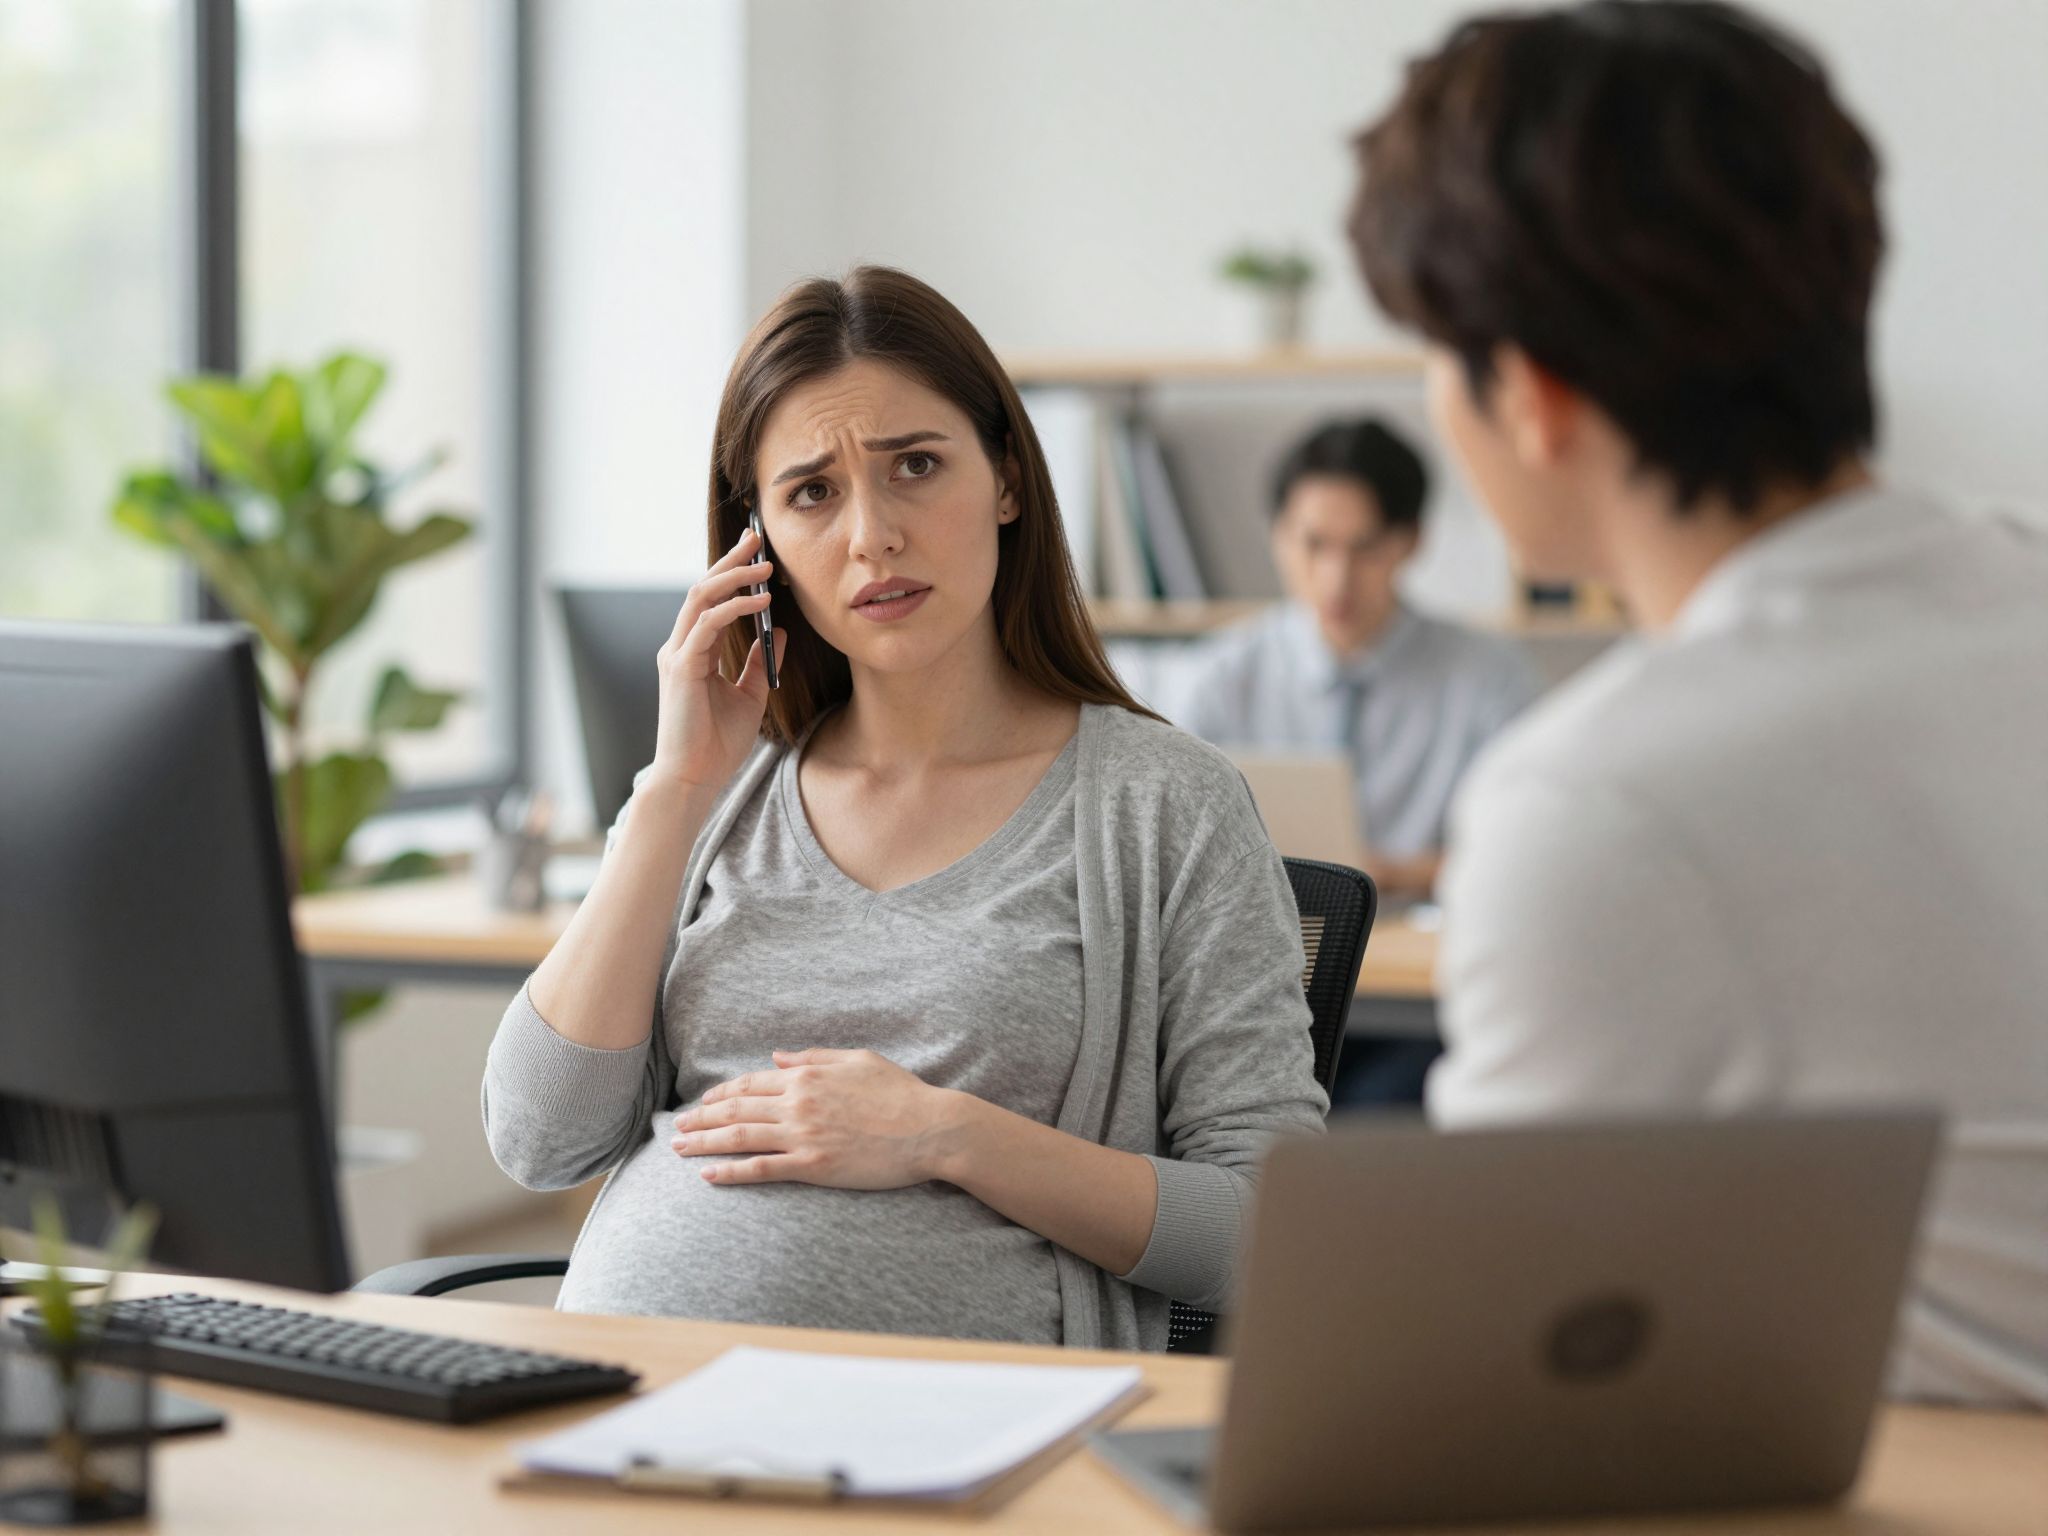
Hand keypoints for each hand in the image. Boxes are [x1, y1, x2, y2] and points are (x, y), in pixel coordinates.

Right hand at [651, 525, 787, 793]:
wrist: (695, 779)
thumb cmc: (717, 744)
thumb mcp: (751, 695)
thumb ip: (761, 662)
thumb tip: (780, 630)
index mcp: (694, 651)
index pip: (712, 599)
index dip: (732, 571)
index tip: (756, 550)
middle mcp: (681, 647)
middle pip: (703, 588)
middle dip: (731, 561)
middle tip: (757, 538)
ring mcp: (677, 655)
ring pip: (701, 598)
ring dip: (734, 577)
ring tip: (765, 567)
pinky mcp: (682, 668)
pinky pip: (708, 625)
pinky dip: (734, 608)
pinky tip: (760, 602)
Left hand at [671, 1048, 956, 1189]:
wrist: (929, 1128)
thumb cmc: (900, 1093)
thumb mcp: (858, 1060)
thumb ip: (815, 1057)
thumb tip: (778, 1057)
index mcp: (808, 1076)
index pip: (752, 1082)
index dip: (723, 1093)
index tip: (704, 1102)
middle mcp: (799, 1103)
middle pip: (737, 1109)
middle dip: (702, 1118)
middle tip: (677, 1128)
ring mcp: (804, 1135)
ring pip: (741, 1137)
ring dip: (705, 1142)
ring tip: (679, 1148)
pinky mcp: (813, 1165)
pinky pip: (762, 1169)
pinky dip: (732, 1172)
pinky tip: (709, 1176)